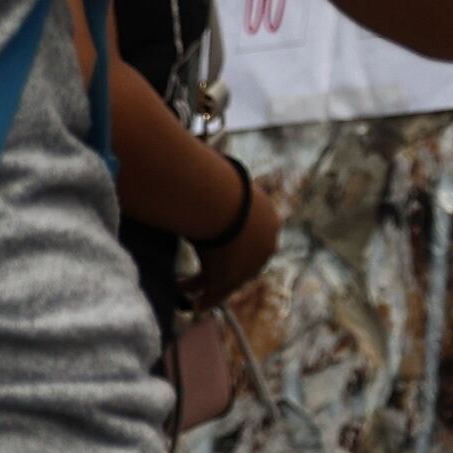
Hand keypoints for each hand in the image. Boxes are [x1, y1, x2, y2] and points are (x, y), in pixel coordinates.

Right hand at [190, 161, 283, 304]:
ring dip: (207, 286)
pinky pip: (213, 289)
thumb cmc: (216, 178)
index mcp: (269, 218)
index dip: (240, 241)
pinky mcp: (229, 276)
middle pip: (245, 262)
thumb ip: (217, 175)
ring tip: (186, 288)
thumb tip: (206, 158)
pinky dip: (199, 293)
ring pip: (228, 280)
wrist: (220, 199)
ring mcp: (249, 264)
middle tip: (212, 272)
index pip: (256, 235)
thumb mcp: (224, 176)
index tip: (227, 244)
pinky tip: (182, 292)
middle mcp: (265, 245)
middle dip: (227, 268)